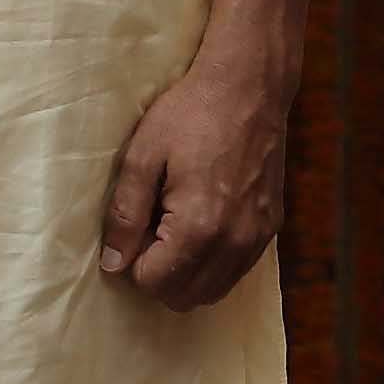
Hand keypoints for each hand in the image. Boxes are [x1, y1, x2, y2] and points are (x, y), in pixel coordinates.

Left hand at [98, 39, 301, 310]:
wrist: (249, 86)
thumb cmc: (191, 113)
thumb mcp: (142, 157)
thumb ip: (124, 215)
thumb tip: (112, 263)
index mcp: (200, 226)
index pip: (155, 283)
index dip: (133, 263)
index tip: (133, 229)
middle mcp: (235, 240)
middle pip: (184, 297)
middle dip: (158, 275)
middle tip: (149, 230)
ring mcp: (258, 236)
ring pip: (212, 292)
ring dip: (185, 274)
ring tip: (172, 228)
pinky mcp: (270, 227)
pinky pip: (236, 271)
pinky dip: (212, 264)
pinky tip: (199, 227)